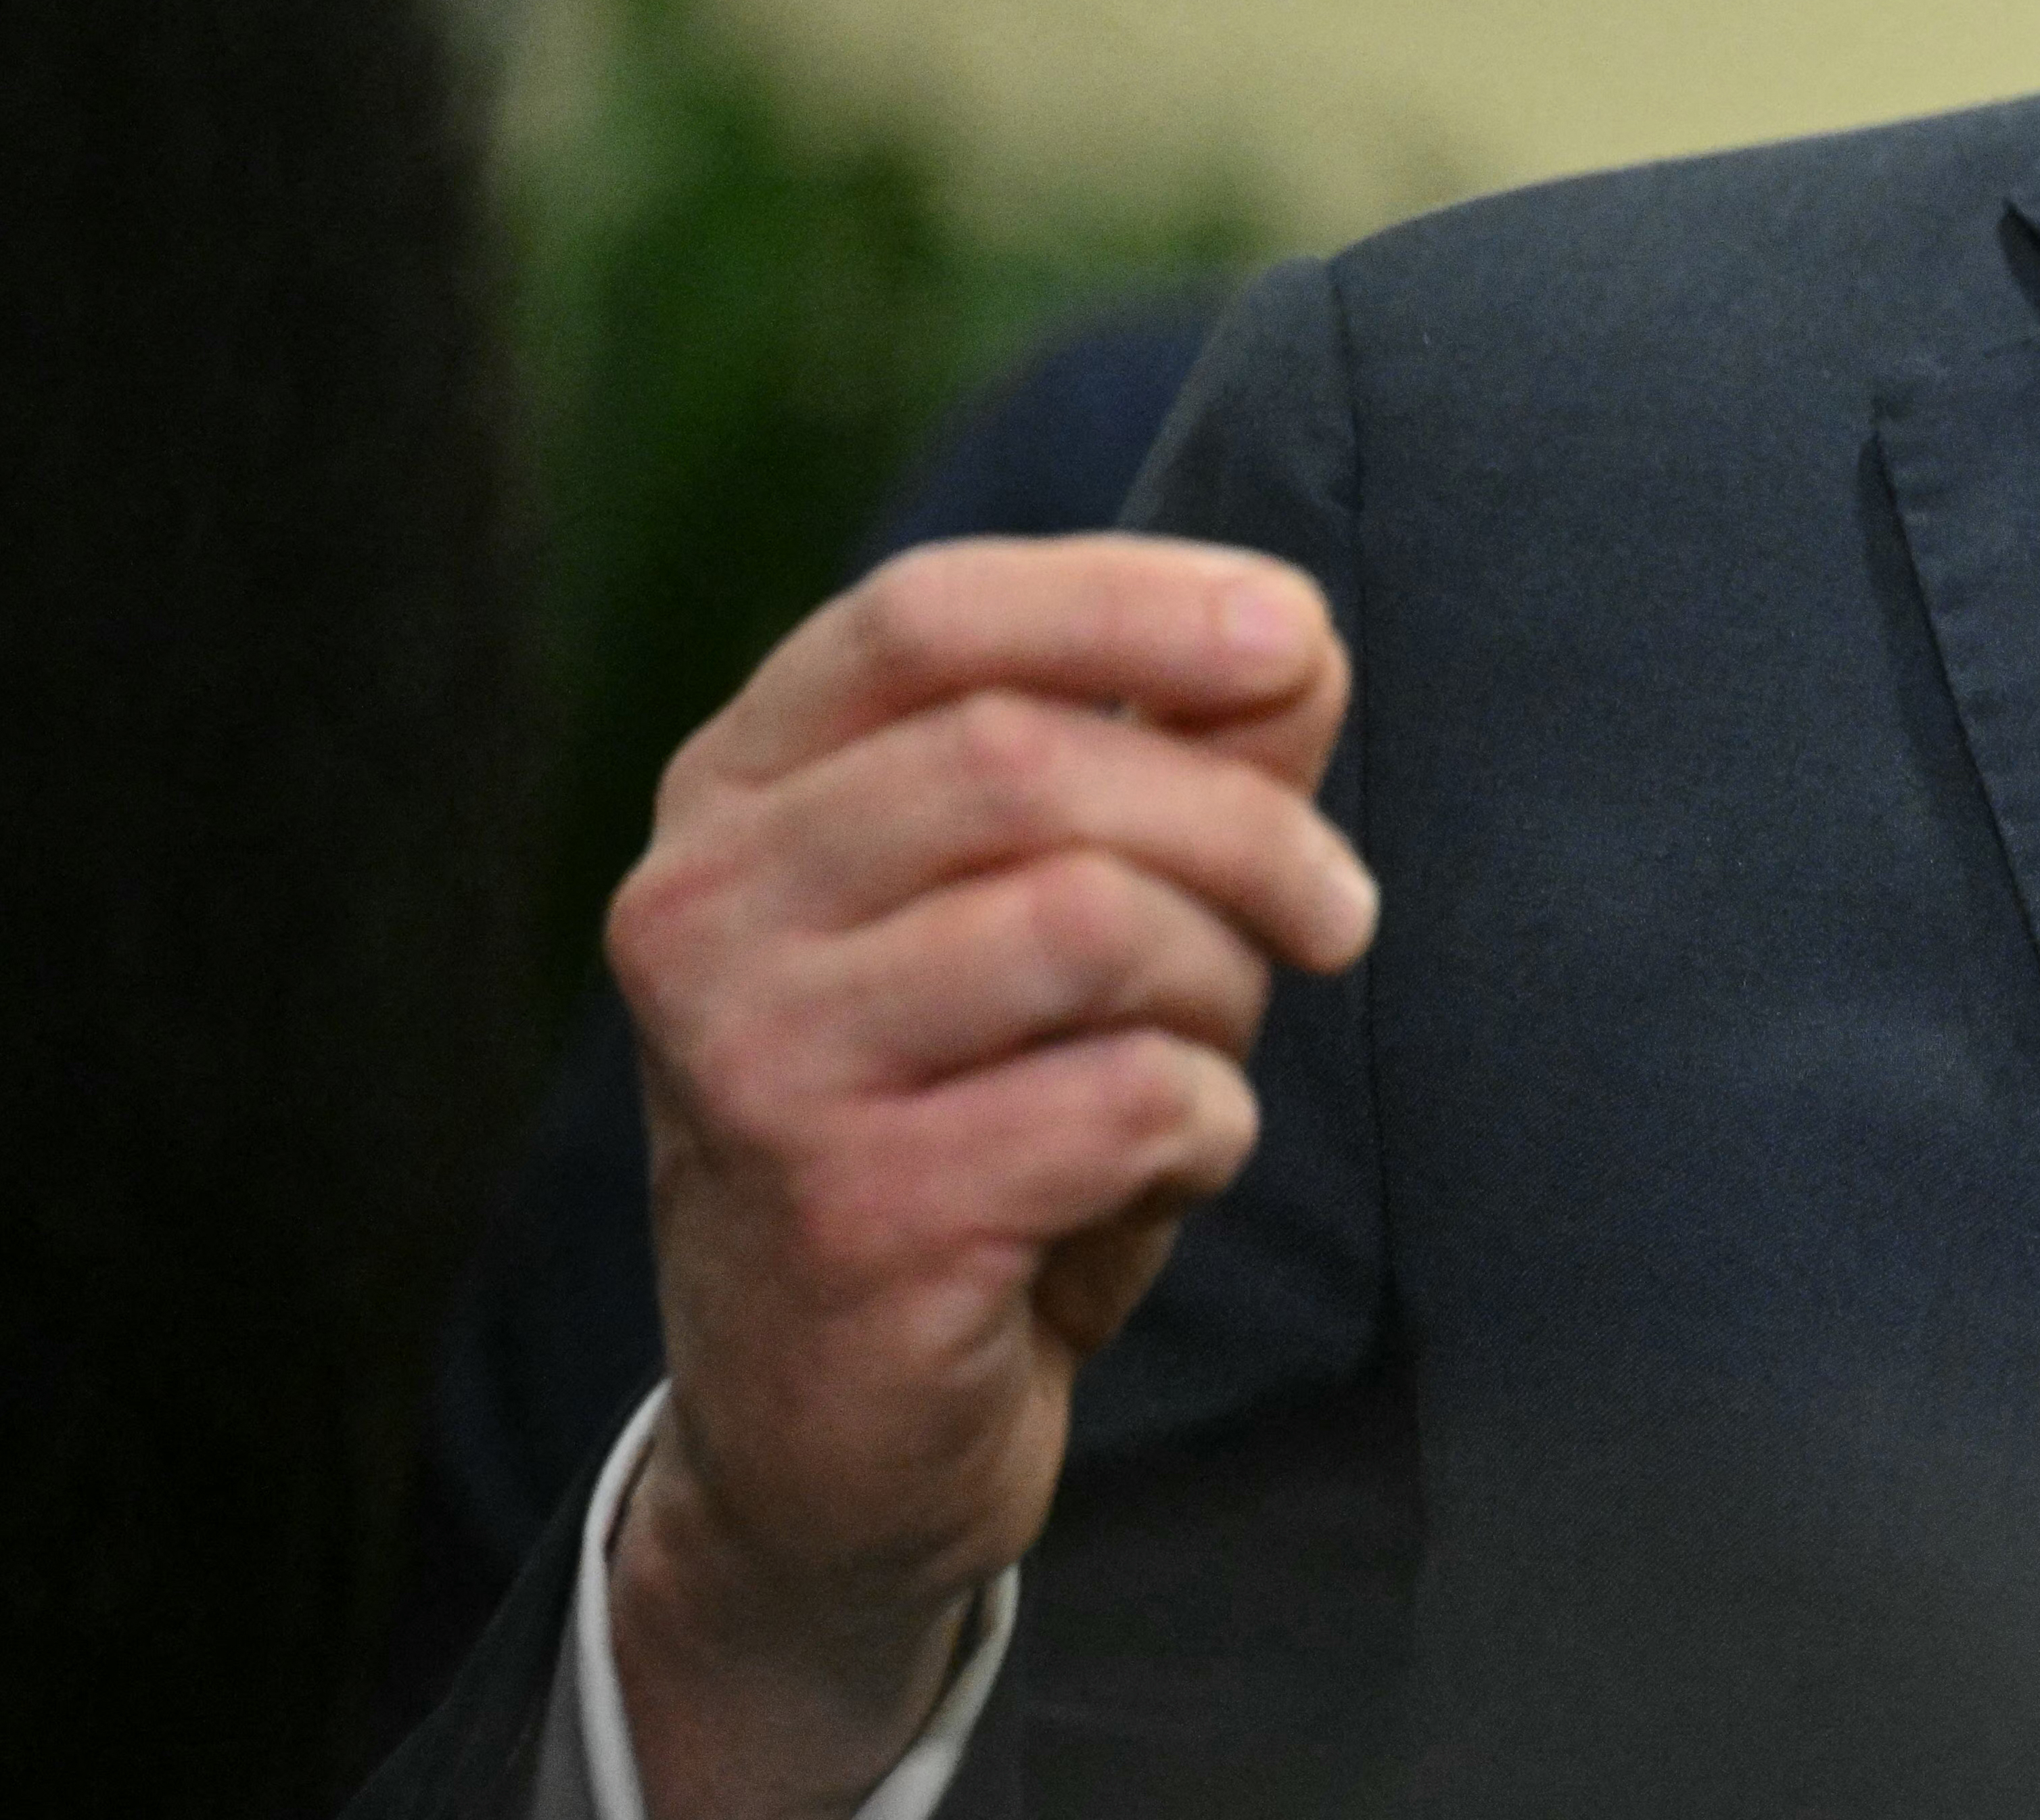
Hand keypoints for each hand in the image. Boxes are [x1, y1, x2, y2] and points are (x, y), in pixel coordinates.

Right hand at [597, 538, 1375, 1816]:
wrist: (832, 1441)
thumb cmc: (972, 1122)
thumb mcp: (1061, 910)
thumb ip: (1171, 759)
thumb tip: (1294, 644)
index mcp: (737, 791)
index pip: (925, 612)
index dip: (1127, 598)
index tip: (1295, 633)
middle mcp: (704, 907)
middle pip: (1029, 760)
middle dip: (1242, 825)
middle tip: (1335, 915)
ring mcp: (754, 1065)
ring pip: (1091, 920)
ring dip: (1219, 992)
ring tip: (1199, 1064)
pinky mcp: (847, 1216)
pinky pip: (1125, 1098)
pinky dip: (1203, 1131)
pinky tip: (1148, 1179)